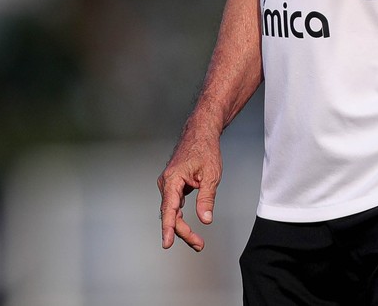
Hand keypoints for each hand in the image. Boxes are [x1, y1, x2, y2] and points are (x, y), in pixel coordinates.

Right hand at [157, 123, 222, 251]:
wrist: (200, 132)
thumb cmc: (205, 149)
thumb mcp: (211, 175)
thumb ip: (206, 199)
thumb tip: (205, 220)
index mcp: (173, 179)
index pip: (169, 209)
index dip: (169, 228)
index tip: (167, 243)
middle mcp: (166, 182)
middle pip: (171, 214)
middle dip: (183, 231)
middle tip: (199, 244)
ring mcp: (168, 184)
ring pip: (172, 211)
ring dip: (182, 226)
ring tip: (197, 241)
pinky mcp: (173, 185)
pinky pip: (174, 205)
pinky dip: (180, 216)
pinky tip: (188, 225)